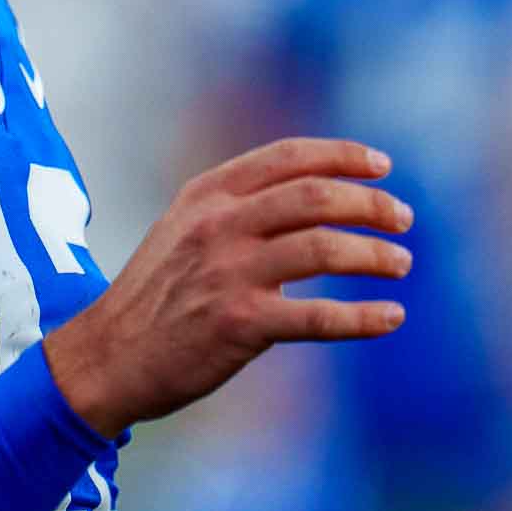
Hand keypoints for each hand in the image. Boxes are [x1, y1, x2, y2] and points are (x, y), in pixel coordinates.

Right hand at [43, 137, 411, 437]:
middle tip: (402, 220)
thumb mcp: (183, 227)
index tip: (382, 167)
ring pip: (324, 248)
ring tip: (401, 264)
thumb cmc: (156, 293)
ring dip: (375, 255)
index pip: (288, 156)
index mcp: (207, 193)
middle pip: (315, 196)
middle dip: (370, 204)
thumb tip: (309, 192)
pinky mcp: (240, 324)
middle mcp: (219, 224)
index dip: (343, 155)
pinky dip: (363, 317)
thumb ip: (235, 205)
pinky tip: (391, 318)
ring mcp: (229, 272)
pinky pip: (318, 317)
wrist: (108, 355)